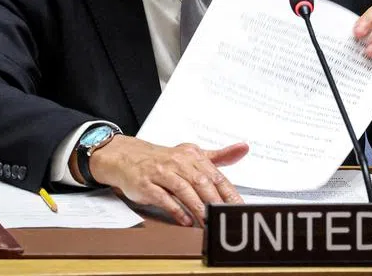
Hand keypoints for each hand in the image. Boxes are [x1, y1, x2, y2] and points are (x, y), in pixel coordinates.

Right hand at [87, 135, 246, 225]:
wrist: (128, 157)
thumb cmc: (163, 159)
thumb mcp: (191, 154)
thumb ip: (218, 156)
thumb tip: (243, 149)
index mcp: (192, 156)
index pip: (216, 176)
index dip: (229, 193)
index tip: (239, 208)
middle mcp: (178, 162)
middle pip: (202, 183)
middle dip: (216, 202)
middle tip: (226, 218)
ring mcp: (161, 173)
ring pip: (184, 190)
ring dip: (198, 208)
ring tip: (208, 222)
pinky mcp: (146, 184)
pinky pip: (163, 197)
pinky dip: (176, 210)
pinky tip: (185, 221)